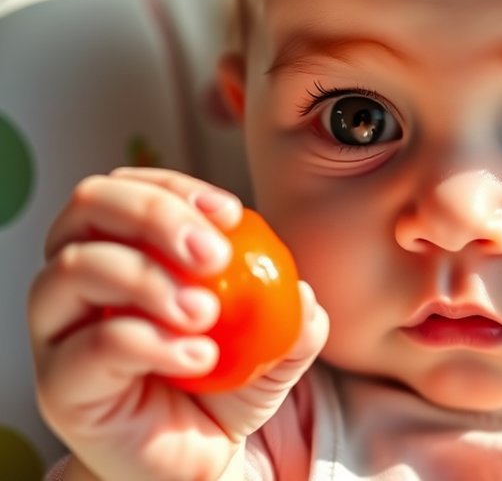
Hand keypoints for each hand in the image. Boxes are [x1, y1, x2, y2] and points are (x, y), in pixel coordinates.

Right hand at [28, 167, 328, 480]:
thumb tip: (302, 293)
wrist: (199, 459)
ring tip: (206, 315)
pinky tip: (199, 357)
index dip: (178, 188)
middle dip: (156, 214)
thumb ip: (289, 317)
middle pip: (89, 206)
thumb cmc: (222, 388)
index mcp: (123, 247)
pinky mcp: (60, 383)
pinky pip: (92, 343)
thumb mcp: (272, 347)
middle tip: (215, 256)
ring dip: (151, 279)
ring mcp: (61, 329)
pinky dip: (153, 341)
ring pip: (77, 267)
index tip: (232, 213)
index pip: (131, 186)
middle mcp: (80, 278)